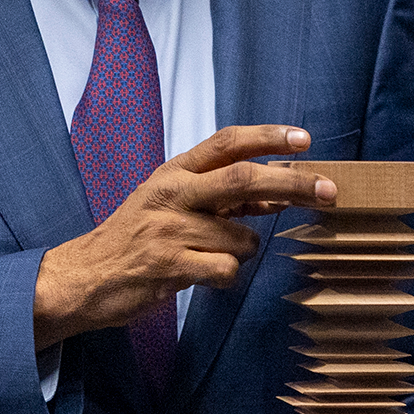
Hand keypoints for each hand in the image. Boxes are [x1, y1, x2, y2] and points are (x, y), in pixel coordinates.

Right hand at [33, 124, 333, 347]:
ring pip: (241, 238)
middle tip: (329, 191)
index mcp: (174, 172)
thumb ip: (223, 196)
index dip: (268, 137)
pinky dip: (226, 276)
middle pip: (244, 178)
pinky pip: (225, 269)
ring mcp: (169, 229)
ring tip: (211, 256)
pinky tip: (202, 276)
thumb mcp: (174, 203)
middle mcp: (172, 193)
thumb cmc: (137, 238)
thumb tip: (280, 190)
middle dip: (293, 183)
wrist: (84, 276)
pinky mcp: (168, 264)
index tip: (305, 139)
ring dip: (243, 251)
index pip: (227, 142)